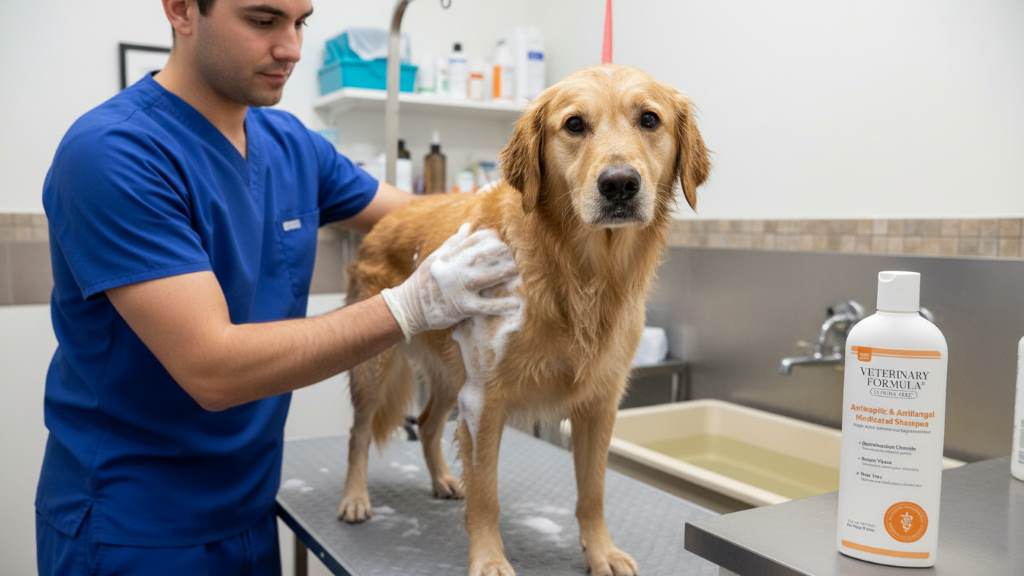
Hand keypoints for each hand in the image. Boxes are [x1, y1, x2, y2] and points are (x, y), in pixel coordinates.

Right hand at [381, 223, 520, 340]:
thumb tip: (468, 226)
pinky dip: (502, 304)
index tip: (503, 242)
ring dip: (506, 274)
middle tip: (517, 257)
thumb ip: (453, 243)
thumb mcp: (435, 258)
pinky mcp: (462, 307)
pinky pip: (487, 305)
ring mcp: (459, 287)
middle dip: (504, 254)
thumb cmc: (423, 282)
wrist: (408, 307)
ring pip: (489, 276)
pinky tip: (515, 302)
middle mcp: (455, 268)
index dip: (492, 239)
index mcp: (449, 254)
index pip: (476, 240)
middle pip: (486, 255)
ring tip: (519, 274)